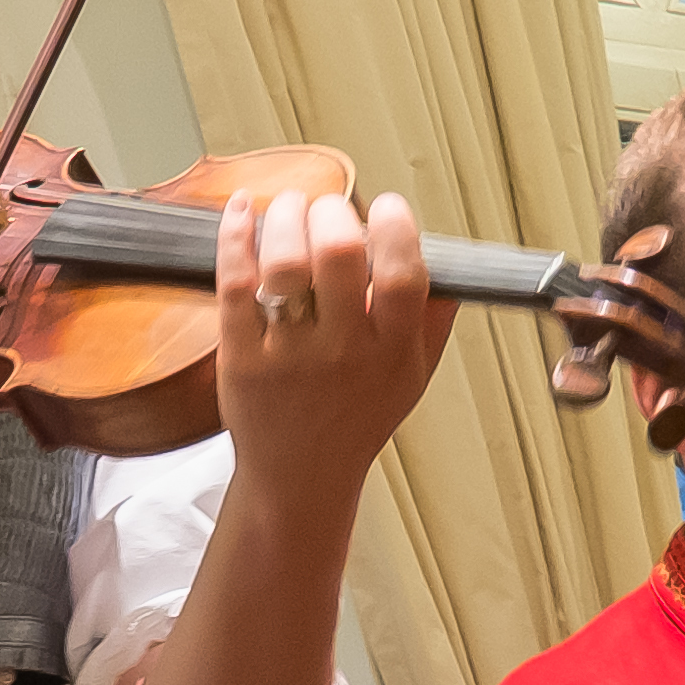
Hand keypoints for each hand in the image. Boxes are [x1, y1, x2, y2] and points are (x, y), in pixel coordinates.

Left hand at [216, 187, 457, 493]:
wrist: (300, 477)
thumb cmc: (356, 420)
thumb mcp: (412, 377)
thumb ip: (433, 320)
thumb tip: (450, 263)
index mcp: (392, 350)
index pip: (403, 273)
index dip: (395, 226)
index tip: (384, 207)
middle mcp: (343, 352)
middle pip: (339, 252)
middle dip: (332, 211)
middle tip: (327, 209)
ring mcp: (289, 356)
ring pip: (284, 262)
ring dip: (285, 215)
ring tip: (289, 207)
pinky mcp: (241, 358)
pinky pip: (235, 284)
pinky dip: (235, 237)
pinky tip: (240, 210)